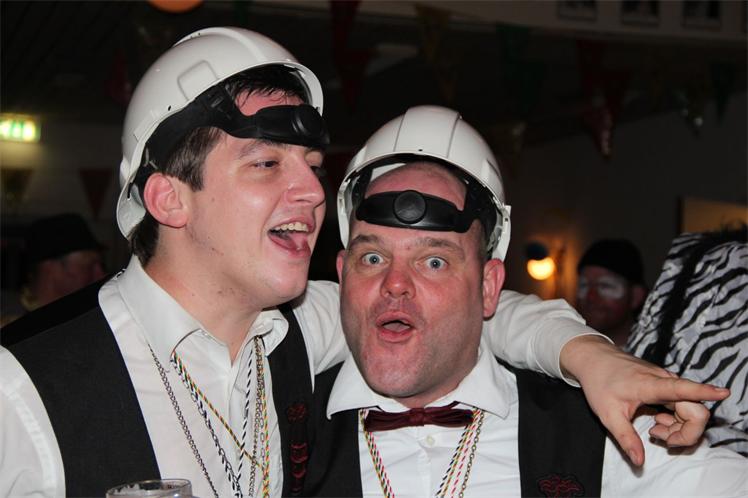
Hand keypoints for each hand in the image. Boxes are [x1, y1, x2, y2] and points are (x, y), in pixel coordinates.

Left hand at [560, 335, 729, 465]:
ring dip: (679, 428)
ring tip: (654, 430)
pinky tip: (657, 421)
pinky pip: (683, 406)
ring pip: (691, 410)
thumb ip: (626, 438)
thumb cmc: (599, 382)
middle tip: (661, 440)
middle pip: (695, 410)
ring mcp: (667, 382)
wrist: (594, 359)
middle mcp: (664, 381)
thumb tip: (639, 461)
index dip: (704, 392)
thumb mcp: (608, 414)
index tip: (723, 393)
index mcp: (651, 385)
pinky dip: (675, 420)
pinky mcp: (666, 385)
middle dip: (686, 433)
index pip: (683, 389)